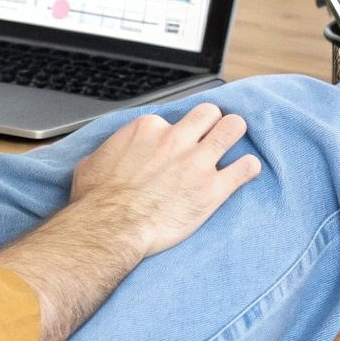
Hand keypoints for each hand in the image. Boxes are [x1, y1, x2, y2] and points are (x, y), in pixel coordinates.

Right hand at [69, 103, 261, 257]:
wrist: (110, 228)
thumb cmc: (97, 201)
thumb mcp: (91, 163)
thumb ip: (108, 152)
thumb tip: (106, 157)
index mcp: (148, 129)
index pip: (173, 119)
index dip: (174, 134)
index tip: (173, 146)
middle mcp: (176, 139)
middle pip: (209, 113)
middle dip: (212, 122)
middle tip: (212, 134)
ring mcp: (197, 162)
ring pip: (232, 128)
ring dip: (234, 134)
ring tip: (233, 143)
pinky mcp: (213, 189)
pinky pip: (245, 168)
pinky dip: (248, 168)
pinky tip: (246, 171)